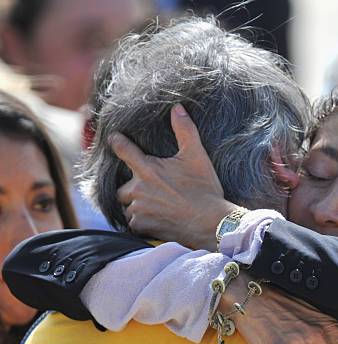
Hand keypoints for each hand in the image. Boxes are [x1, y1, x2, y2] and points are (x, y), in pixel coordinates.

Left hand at [111, 103, 234, 248]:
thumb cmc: (204, 189)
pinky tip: (154, 221)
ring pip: (127, 207)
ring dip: (135, 206)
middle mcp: (138, 189)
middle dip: (130, 188)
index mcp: (148, 169)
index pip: (124, 150)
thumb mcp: (197, 156)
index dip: (117, 143)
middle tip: (145, 189)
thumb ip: (185, 130)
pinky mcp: (142, 226)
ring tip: (150, 207)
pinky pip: (133, 224)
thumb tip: (177, 108)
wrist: (209, 221)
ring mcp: (139, 209)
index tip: (113, 139)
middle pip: (122, 187)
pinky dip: (141, 222)